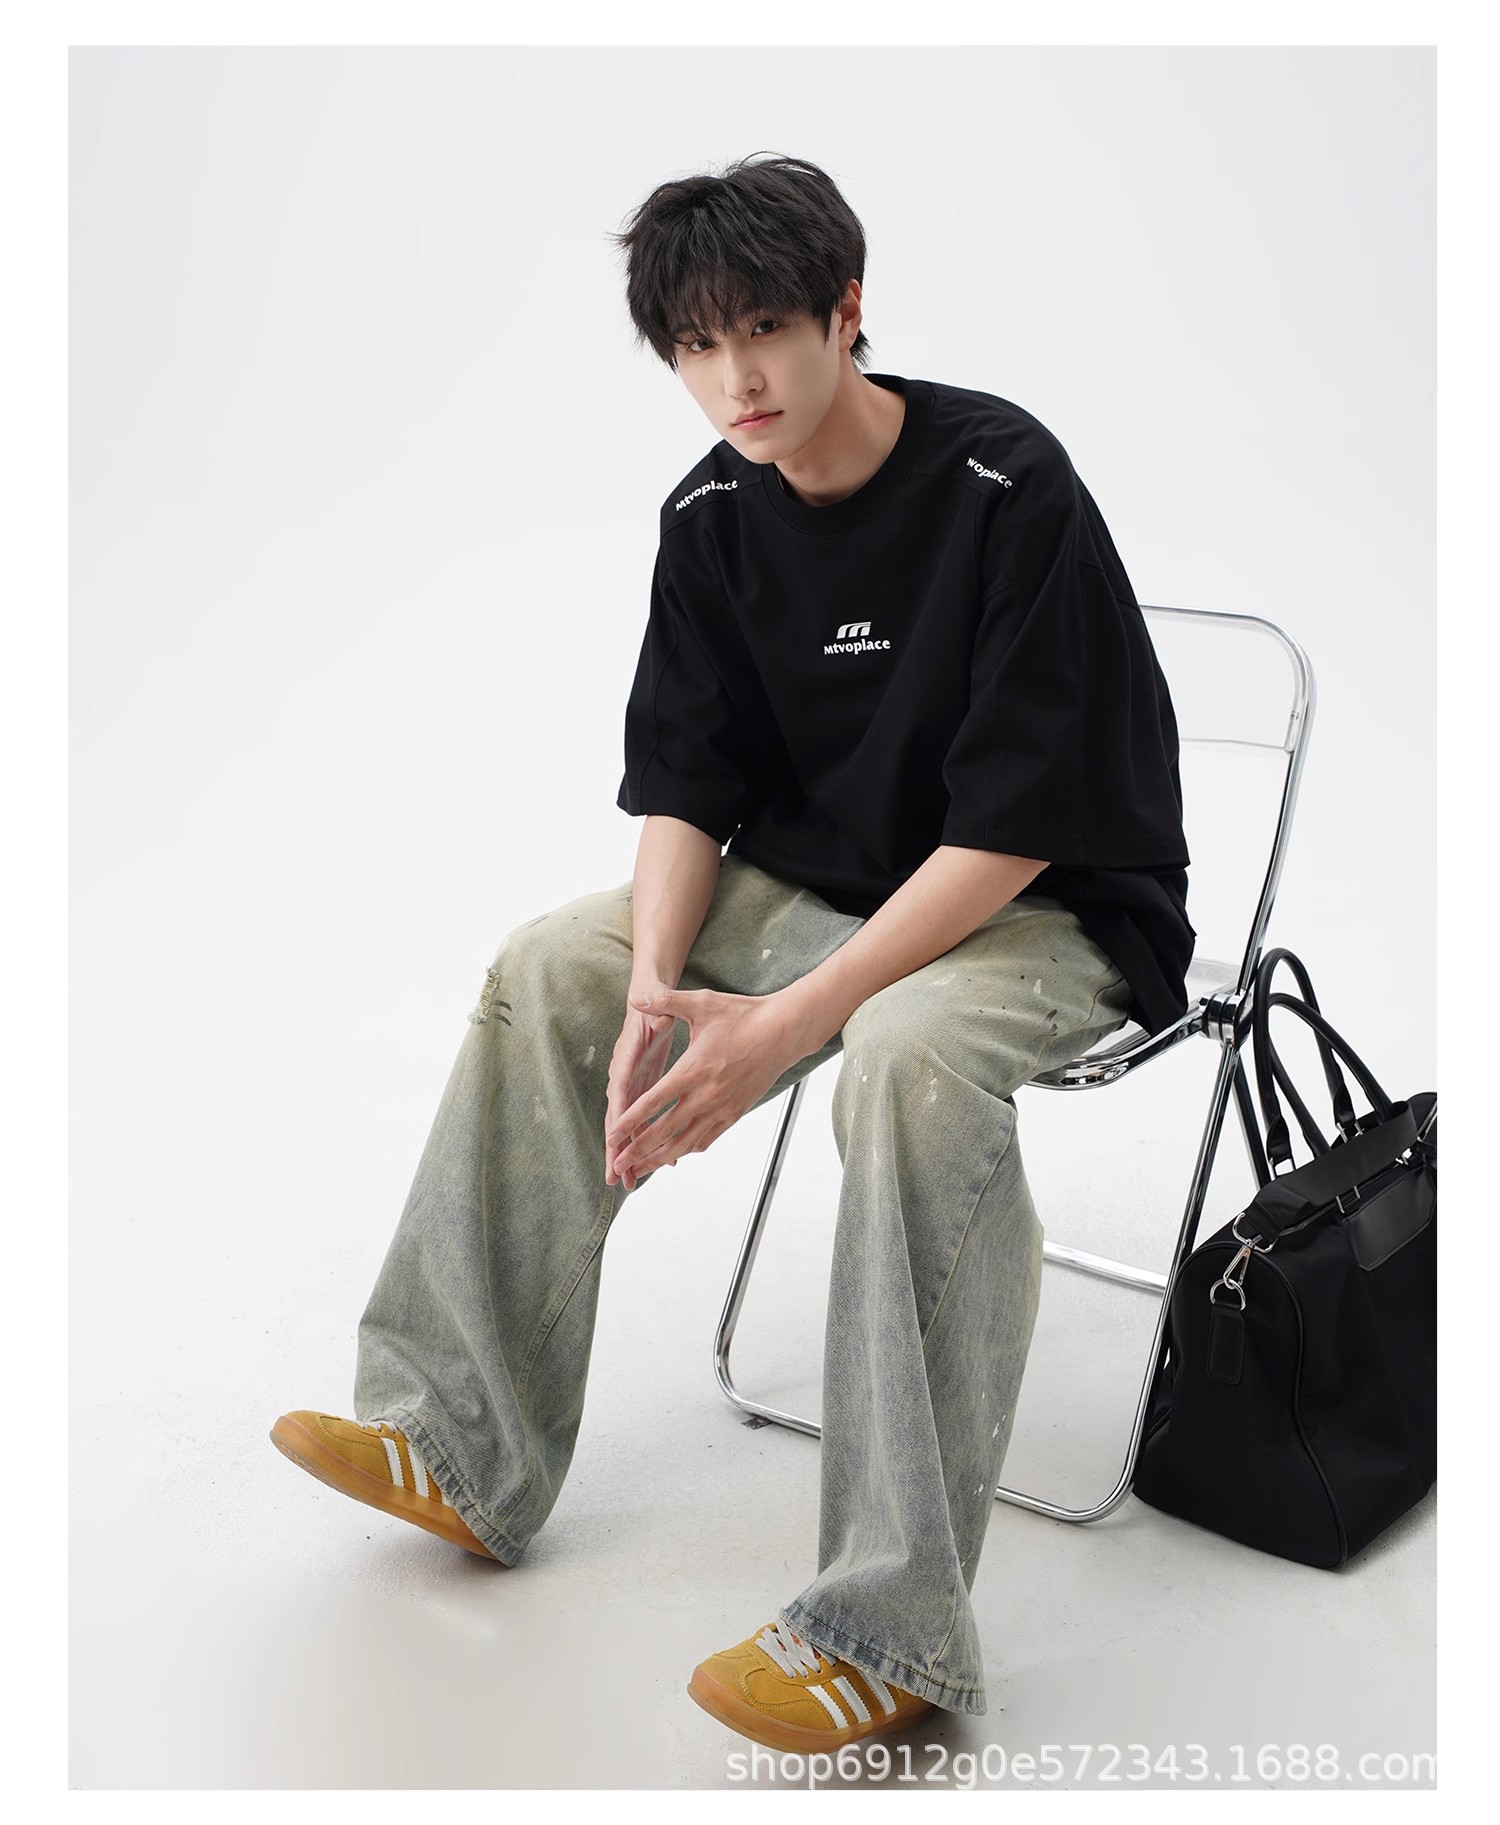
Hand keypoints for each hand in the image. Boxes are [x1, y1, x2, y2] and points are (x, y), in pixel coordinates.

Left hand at [606, 986, 805, 1179]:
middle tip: (618, 1164)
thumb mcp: (702, 1003)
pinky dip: (689, 1149)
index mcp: (693, 1070)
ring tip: (640, 1171)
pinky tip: (677, 1154)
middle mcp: (706, 1095)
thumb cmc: (743, 1015)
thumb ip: (665, 1001)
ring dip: (661, 1158)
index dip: (630, 1121)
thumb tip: (635, 995)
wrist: (784, 1031)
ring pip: (686, 1142)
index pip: (653, 1102)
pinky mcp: (736, 1112)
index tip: (612, 1137)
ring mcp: (723, 1107)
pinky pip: (708, 1138)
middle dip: (638, 1149)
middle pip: (665, 1130)